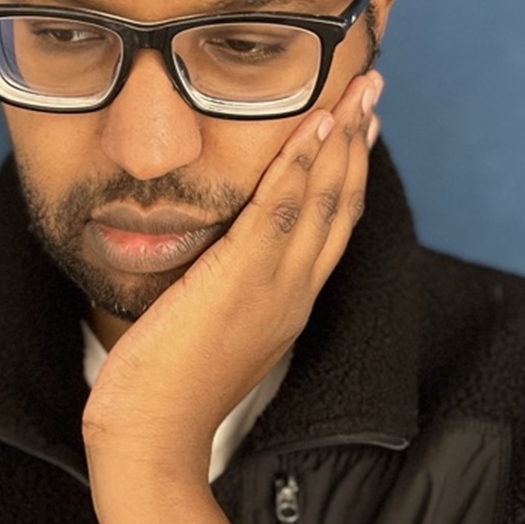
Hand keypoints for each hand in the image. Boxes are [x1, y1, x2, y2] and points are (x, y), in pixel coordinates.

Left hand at [83, 69, 383, 469]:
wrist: (151, 435)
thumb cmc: (170, 383)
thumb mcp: (215, 326)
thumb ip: (230, 287)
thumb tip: (221, 252)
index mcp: (289, 302)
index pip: (331, 226)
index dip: (349, 173)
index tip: (359, 128)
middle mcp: (294, 291)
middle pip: (340, 205)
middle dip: (359, 142)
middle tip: (372, 88)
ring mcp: (273, 286)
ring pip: (321, 200)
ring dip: (341, 140)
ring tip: (356, 91)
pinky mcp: (241, 280)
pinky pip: (280, 209)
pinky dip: (301, 165)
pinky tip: (314, 129)